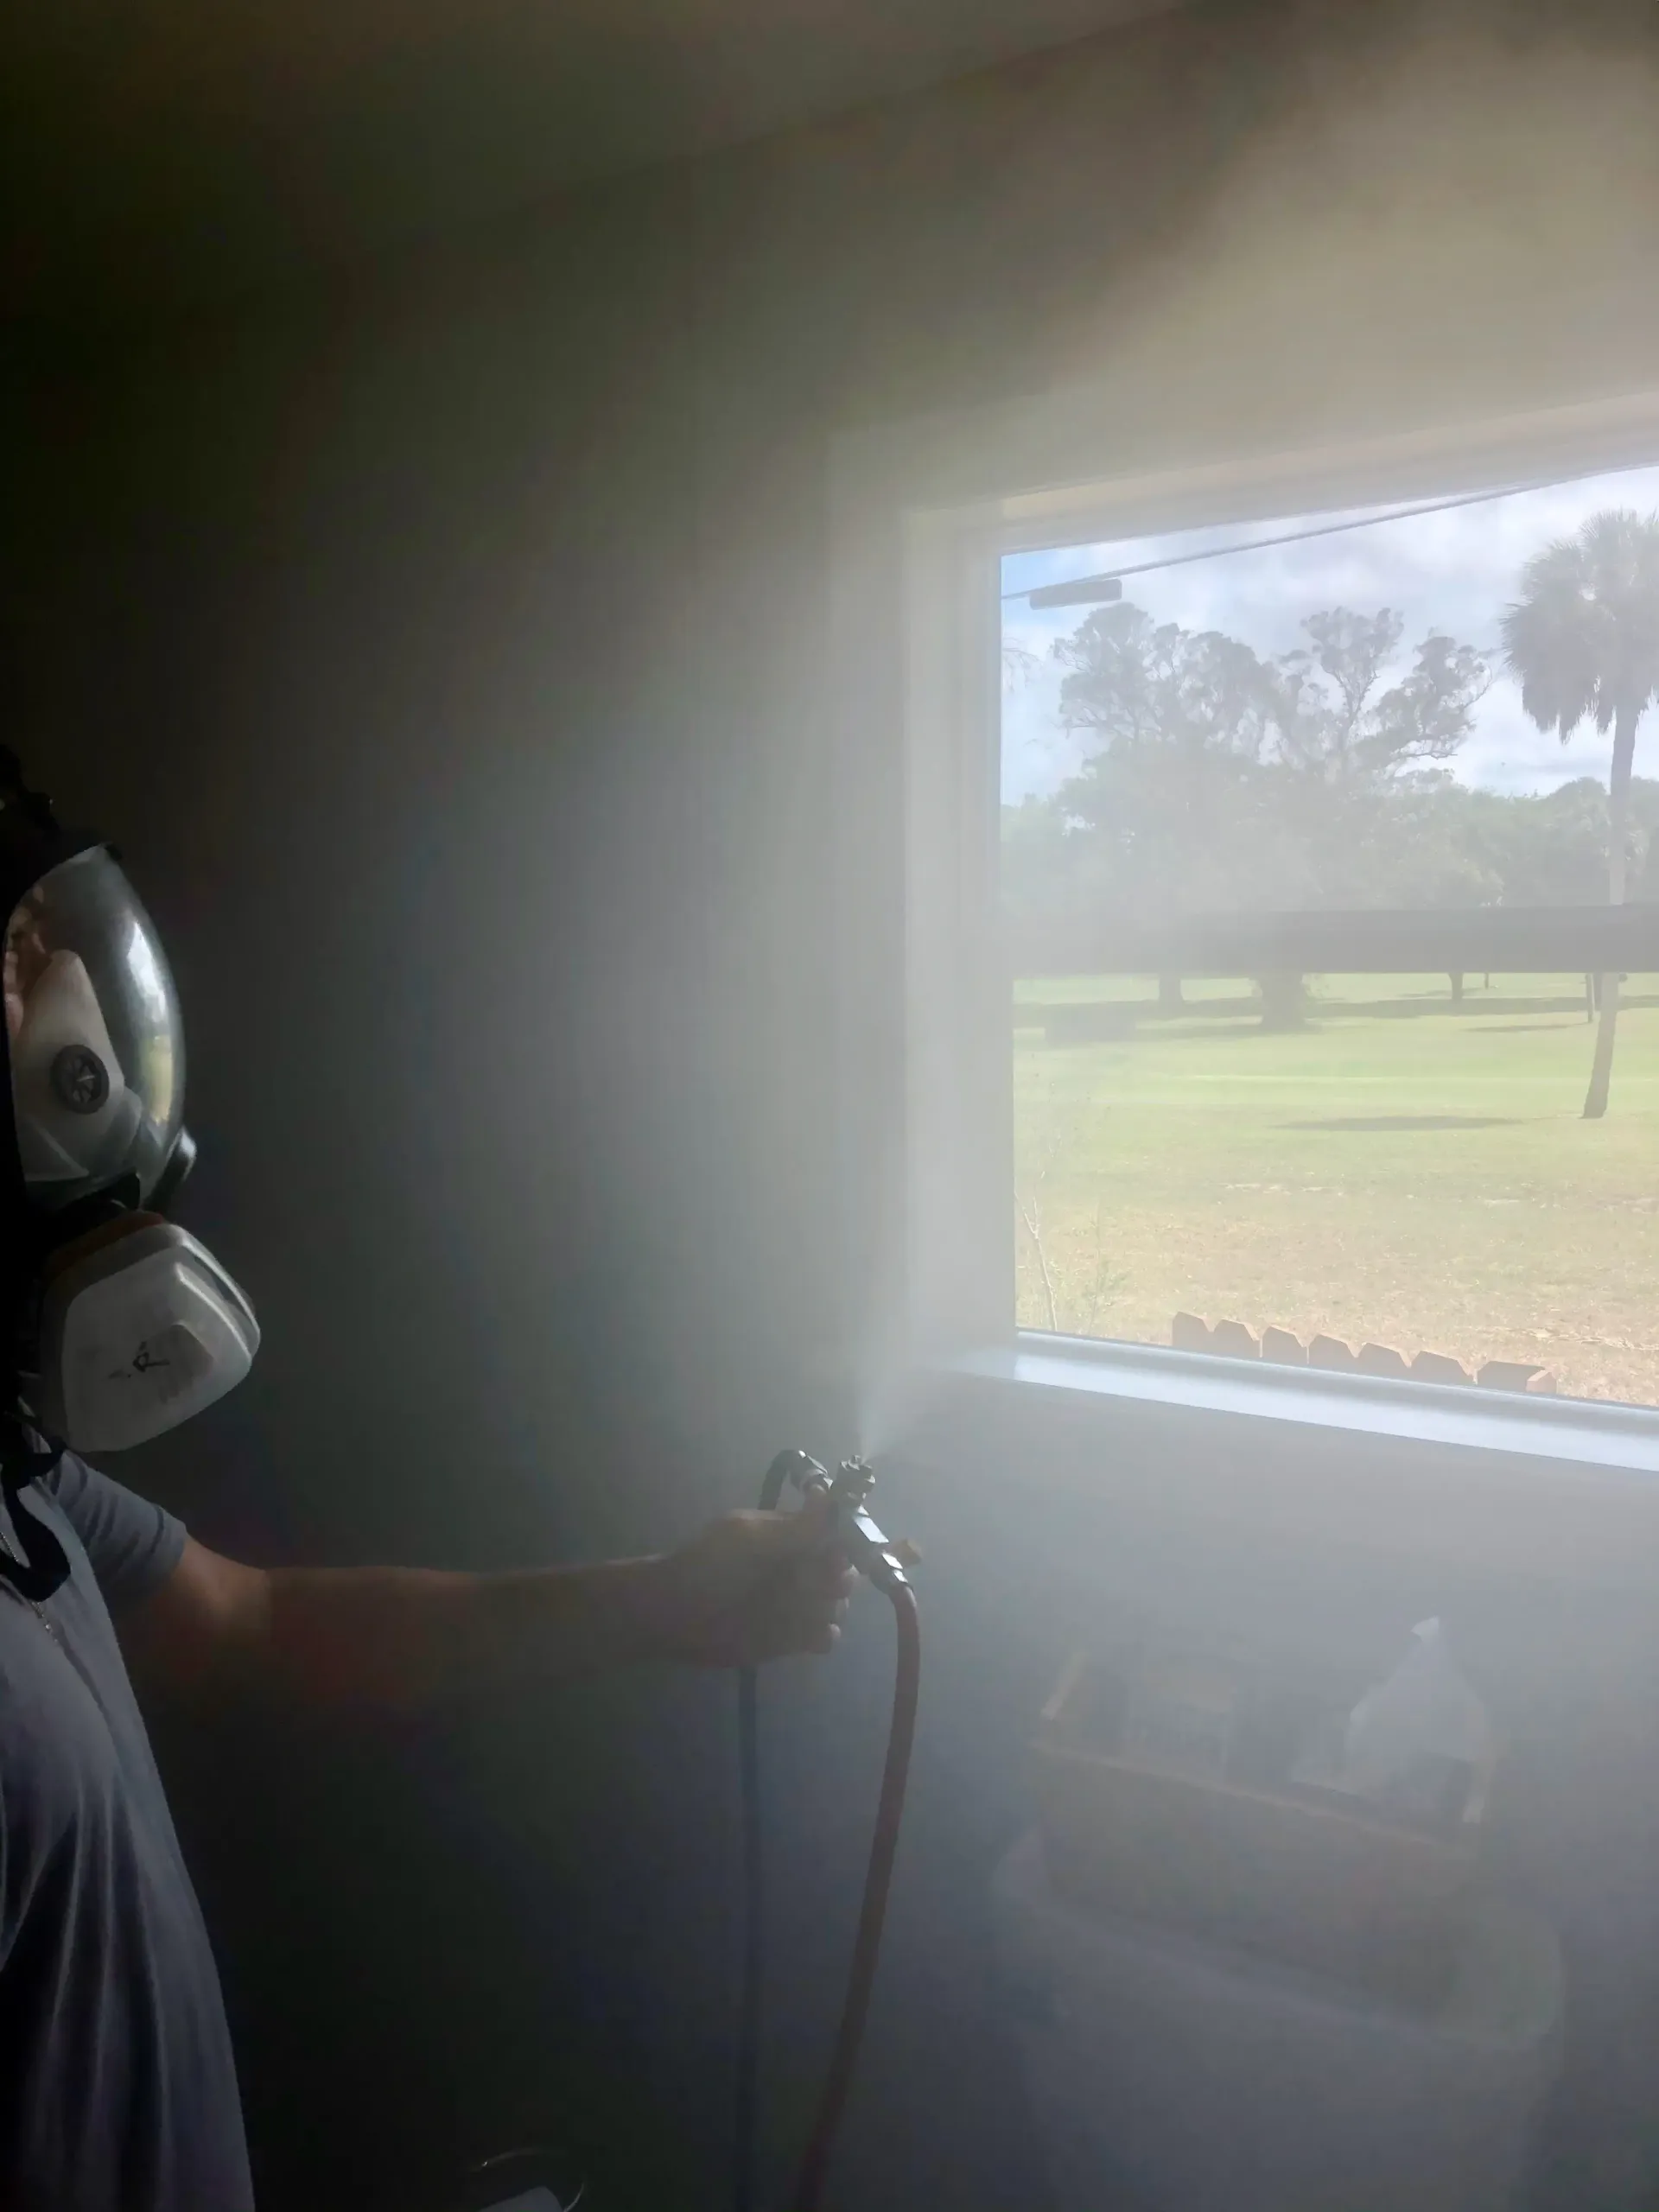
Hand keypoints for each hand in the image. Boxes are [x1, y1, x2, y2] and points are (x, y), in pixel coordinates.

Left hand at [637, 1489, 856, 1668]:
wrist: (675, 1613)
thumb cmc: (708, 1566)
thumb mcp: (748, 1538)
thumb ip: (792, 1526)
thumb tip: (826, 1495)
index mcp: (790, 1537)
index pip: (836, 1535)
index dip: (843, 1545)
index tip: (831, 1554)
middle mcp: (800, 1568)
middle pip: (844, 1573)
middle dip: (834, 1579)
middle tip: (802, 1583)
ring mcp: (797, 1604)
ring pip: (838, 1605)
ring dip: (824, 1608)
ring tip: (792, 1609)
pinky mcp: (792, 1638)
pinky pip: (827, 1636)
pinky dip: (822, 1635)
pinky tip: (803, 1634)